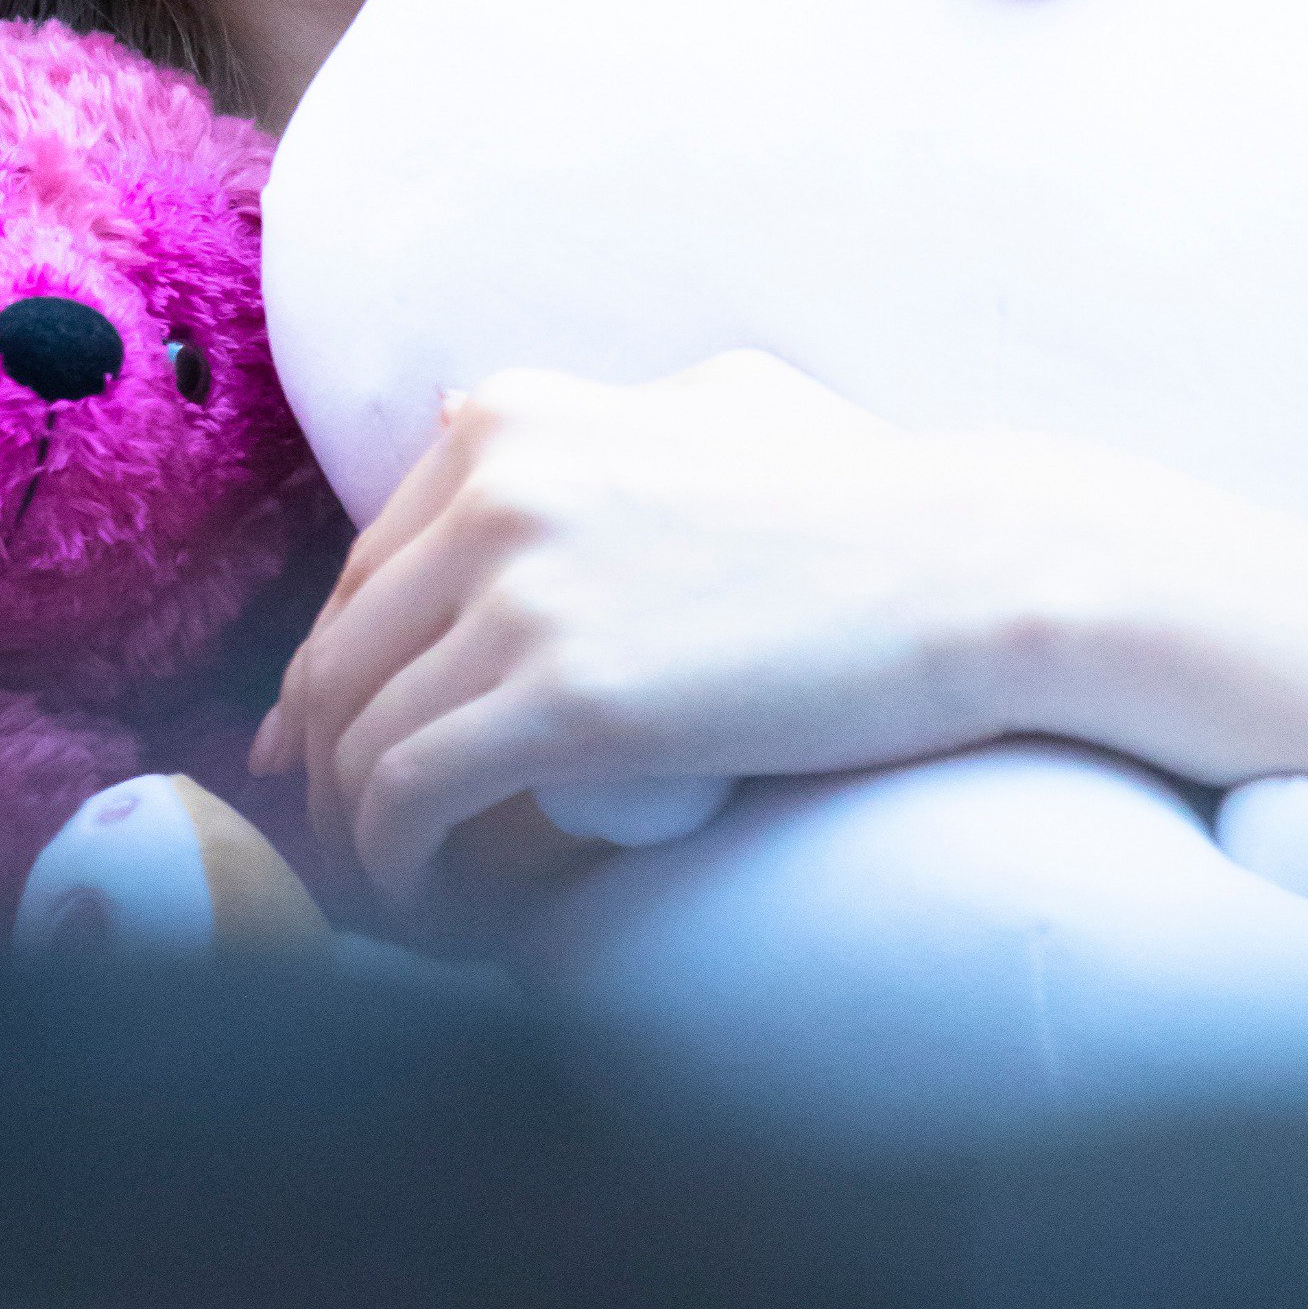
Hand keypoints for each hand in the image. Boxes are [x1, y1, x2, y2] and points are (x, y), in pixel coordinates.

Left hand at [249, 351, 1172, 907]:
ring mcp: (517, 588)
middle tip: (348, 834)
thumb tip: (460, 410)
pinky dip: (394, 862)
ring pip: (358, 730)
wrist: (983, 566)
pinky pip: (410, 794)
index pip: (367, 565)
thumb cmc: (876, 497)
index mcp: (510, 417)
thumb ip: (594, 410)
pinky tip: (427, 905)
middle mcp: (490, 484)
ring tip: (397, 887)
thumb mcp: (712, 403)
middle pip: (340, 648)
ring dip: (355, 828)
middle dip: (324, 755)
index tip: (339, 742)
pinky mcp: (561, 697)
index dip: (342, 667)